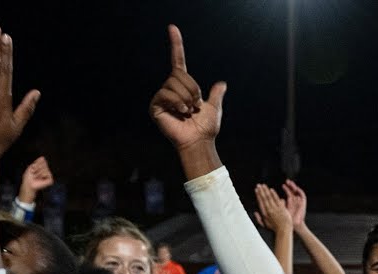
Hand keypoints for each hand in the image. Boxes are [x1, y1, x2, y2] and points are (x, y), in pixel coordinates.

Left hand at [18, 156, 53, 202]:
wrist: (28, 184)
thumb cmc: (28, 177)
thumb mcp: (32, 167)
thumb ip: (38, 162)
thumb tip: (43, 157)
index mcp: (42, 167)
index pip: (42, 161)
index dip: (36, 164)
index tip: (33, 169)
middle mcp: (46, 171)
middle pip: (44, 164)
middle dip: (37, 168)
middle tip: (34, 174)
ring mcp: (49, 175)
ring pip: (45, 169)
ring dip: (39, 172)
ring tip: (37, 177)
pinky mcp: (50, 180)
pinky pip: (48, 173)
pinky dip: (43, 175)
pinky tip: (41, 179)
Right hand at [150, 25, 225, 151]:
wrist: (199, 141)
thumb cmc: (206, 128)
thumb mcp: (214, 108)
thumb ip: (216, 95)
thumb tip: (222, 83)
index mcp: (183, 86)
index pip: (178, 61)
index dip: (176, 45)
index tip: (172, 27)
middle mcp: (170, 89)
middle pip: (179, 74)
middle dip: (192, 88)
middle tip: (195, 105)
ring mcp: (162, 97)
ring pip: (173, 83)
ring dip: (186, 97)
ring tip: (188, 111)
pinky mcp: (155, 106)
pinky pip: (166, 94)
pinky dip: (177, 102)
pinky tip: (181, 113)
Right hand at [253, 184, 292, 235]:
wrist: (284, 230)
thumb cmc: (275, 228)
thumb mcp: (265, 225)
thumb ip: (259, 219)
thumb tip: (255, 212)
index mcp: (264, 214)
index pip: (260, 202)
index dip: (258, 195)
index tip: (256, 190)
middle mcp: (268, 210)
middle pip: (263, 198)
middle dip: (260, 191)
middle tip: (258, 185)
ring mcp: (275, 209)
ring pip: (269, 198)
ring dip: (265, 191)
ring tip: (263, 185)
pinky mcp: (281, 208)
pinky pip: (276, 199)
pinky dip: (273, 194)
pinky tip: (271, 189)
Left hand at [283, 179, 307, 229]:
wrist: (295, 224)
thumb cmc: (287, 219)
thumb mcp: (281, 210)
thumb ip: (278, 204)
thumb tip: (272, 199)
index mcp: (290, 202)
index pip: (288, 192)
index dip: (286, 188)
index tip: (283, 185)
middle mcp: (295, 200)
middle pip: (292, 190)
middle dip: (290, 185)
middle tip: (287, 181)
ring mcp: (299, 201)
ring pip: (297, 191)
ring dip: (294, 186)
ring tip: (290, 183)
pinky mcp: (303, 202)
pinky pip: (302, 195)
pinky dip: (300, 191)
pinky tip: (296, 188)